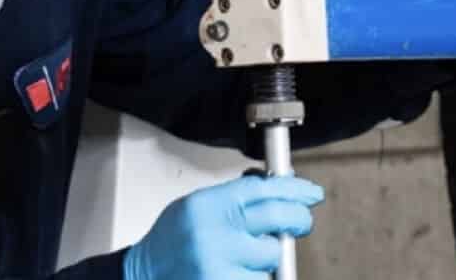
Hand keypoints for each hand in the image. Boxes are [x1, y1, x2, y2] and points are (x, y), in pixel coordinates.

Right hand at [122, 175, 323, 279]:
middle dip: (298, 218)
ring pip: (273, 256)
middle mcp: (215, 233)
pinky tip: (237, 272)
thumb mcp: (198, 206)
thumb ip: (234, 197)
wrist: (145, 275)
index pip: (262, 188)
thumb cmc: (173, 240)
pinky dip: (255, 276)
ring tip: (245, 257)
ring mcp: (221, 266)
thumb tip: (278, 186)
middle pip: (278, 217)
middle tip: (300, 221)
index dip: (293, 189)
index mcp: (207, 205)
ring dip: (268, 257)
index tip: (310, 193)